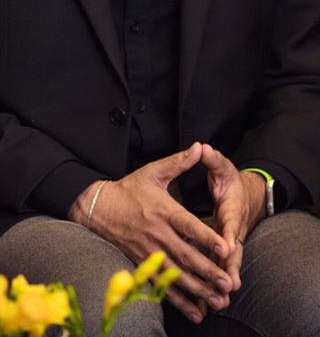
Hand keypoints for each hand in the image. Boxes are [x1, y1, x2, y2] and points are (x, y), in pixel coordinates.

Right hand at [70, 142, 232, 324]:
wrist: (97, 207)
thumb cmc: (129, 189)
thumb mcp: (153, 172)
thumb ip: (178, 162)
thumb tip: (200, 147)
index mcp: (162, 210)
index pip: (188, 226)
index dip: (207, 237)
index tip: (226, 248)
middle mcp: (155, 232)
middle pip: (185, 255)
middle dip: (208, 271)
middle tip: (228, 283)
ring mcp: (147, 251)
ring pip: (176, 274)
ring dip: (198, 289)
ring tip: (218, 301)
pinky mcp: (141, 263)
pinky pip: (162, 285)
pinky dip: (179, 300)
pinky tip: (196, 311)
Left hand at [200, 143, 267, 291]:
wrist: (246, 194)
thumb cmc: (232, 181)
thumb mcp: (223, 167)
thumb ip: (212, 159)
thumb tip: (202, 147)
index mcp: (231, 210)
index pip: (230, 224)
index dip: (228, 235)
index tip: (226, 247)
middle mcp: (232, 230)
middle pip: (232, 252)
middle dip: (229, 268)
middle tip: (227, 285)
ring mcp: (228, 241)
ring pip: (226, 264)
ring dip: (222, 280)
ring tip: (218, 300)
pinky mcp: (221, 248)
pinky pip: (217, 266)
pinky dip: (213, 280)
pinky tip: (205, 298)